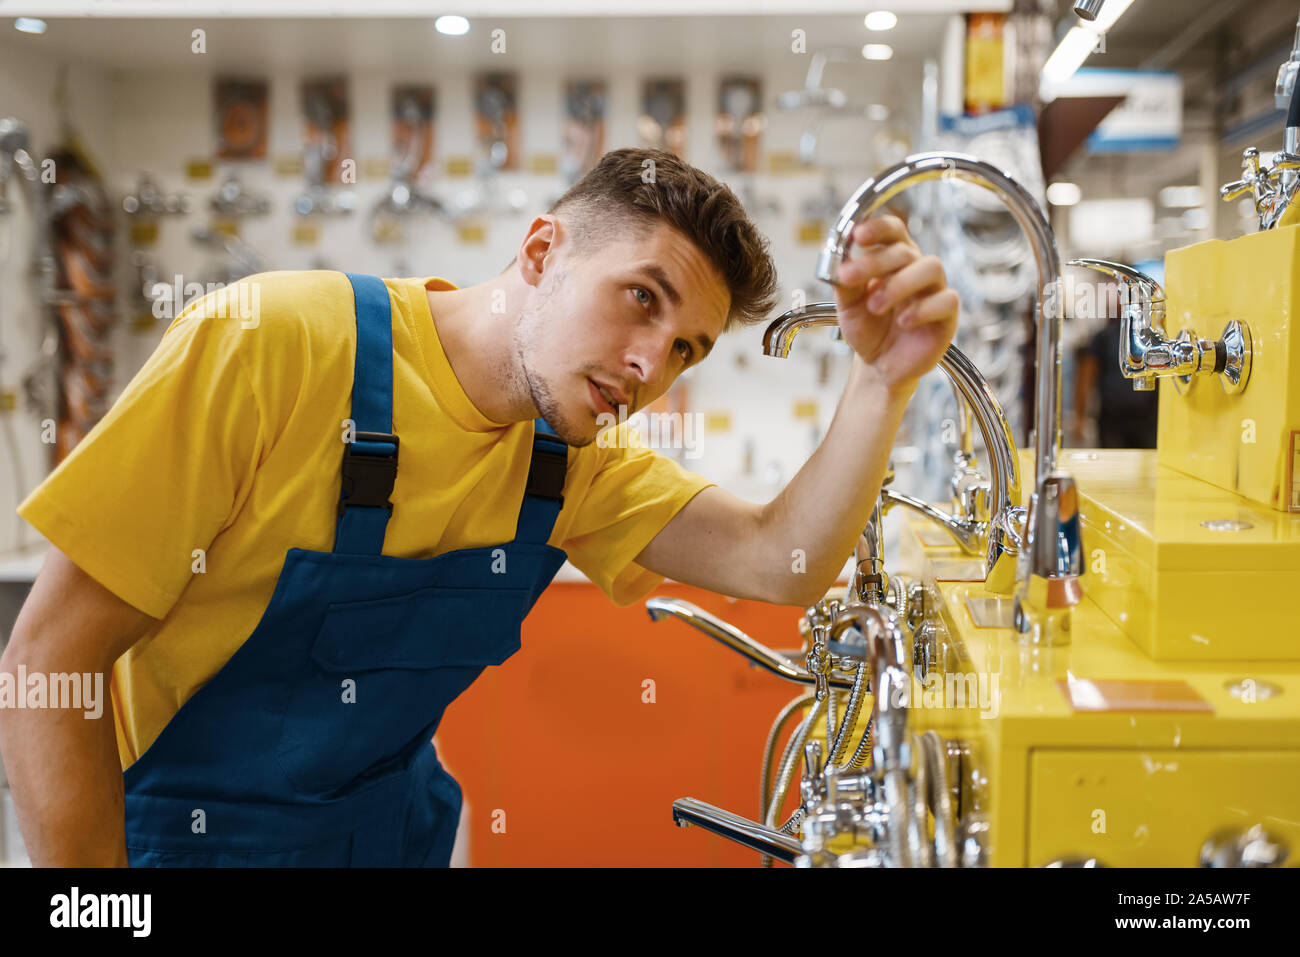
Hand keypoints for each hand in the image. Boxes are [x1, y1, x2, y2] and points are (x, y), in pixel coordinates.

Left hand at [832, 215, 958, 394]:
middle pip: (905, 250)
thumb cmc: (868, 328)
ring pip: (931, 267)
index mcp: (893, 260)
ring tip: (876, 306)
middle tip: (849, 277)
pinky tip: (903, 322)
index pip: (893, 230)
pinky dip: (922, 309)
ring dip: (899, 284)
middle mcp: (916, 269)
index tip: (858, 235)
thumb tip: (840, 262)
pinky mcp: (947, 315)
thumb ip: (845, 284)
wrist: (879, 365)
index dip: (878, 227)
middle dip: (875, 262)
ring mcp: (935, 290)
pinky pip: (946, 300)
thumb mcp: (848, 305)